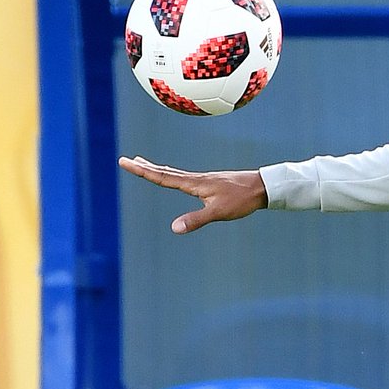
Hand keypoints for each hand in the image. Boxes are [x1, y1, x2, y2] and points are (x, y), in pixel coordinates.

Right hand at [118, 156, 267, 233]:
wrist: (263, 187)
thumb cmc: (242, 199)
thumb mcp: (218, 213)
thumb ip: (196, 220)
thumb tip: (174, 228)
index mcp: (194, 183)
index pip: (162, 177)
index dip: (142, 171)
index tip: (125, 161)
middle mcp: (196, 179)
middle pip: (165, 172)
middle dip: (145, 167)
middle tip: (127, 160)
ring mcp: (204, 179)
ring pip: (175, 173)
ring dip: (157, 169)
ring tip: (145, 164)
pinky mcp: (211, 183)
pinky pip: (185, 177)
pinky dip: (173, 175)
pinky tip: (177, 179)